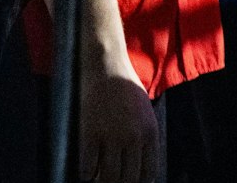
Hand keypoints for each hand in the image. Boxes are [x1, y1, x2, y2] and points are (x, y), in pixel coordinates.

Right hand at [81, 57, 157, 182]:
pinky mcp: (90, 133)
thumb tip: (139, 165)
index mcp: (150, 132)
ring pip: (108, 177)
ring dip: (101, 182)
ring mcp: (112, 136)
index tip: (128, 181)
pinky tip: (86, 172)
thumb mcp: (145, 112)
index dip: (138, 182)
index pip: (148, 173)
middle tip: (110, 180)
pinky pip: (88, 167)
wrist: (106, 66)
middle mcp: (133, 137)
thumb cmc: (124, 89)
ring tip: (97, 179)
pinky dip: (86, 174)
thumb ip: (144, 137)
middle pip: (128, 178)